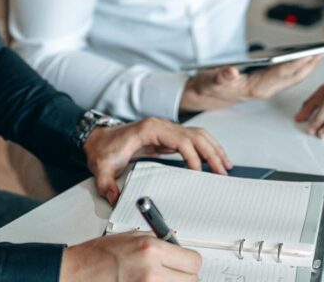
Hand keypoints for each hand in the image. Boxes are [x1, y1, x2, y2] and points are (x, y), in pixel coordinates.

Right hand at [61, 231, 200, 281]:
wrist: (75, 274)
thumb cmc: (96, 256)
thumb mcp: (129, 237)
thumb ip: (157, 241)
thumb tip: (177, 246)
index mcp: (151, 250)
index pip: (193, 261)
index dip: (189, 262)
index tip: (184, 263)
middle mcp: (151, 273)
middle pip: (192, 280)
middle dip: (184, 276)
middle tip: (172, 274)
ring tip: (158, 279)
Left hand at [83, 117, 231, 203]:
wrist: (98, 138)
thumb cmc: (103, 149)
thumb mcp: (102, 167)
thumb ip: (106, 183)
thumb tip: (114, 197)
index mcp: (149, 130)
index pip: (180, 140)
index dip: (192, 156)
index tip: (198, 173)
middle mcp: (162, 126)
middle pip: (195, 136)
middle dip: (211, 153)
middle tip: (222, 171)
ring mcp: (166, 129)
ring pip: (198, 135)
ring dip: (214, 149)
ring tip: (225, 166)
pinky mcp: (168, 136)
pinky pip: (193, 139)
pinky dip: (206, 147)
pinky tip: (214, 158)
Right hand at [179, 54, 323, 112]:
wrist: (205, 97)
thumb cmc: (208, 87)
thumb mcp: (210, 80)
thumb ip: (221, 77)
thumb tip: (231, 72)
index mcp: (254, 87)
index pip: (281, 74)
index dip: (297, 64)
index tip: (310, 55)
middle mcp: (263, 90)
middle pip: (292, 77)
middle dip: (308, 65)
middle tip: (323, 52)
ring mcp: (265, 89)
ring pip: (292, 79)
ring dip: (306, 68)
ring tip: (319, 54)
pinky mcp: (264, 86)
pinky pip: (287, 79)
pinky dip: (298, 69)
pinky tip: (303, 61)